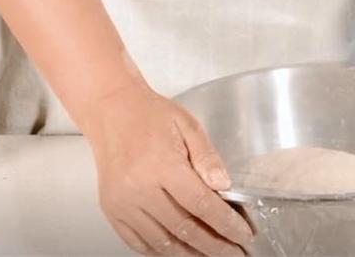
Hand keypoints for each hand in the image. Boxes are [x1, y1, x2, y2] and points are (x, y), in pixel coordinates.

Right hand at [81, 82, 252, 255]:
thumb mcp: (188, 125)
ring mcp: (122, 203)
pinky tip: (181, 251)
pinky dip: (162, 252)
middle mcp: (139, 188)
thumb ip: (207, 157)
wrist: (111, 111)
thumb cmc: (150, 115)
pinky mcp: (112, 210)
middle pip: (184, 228)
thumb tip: (224, 186)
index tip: (243, 235)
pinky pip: (138, 242)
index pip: (202, 204)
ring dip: (191, 254)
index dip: (226, 224)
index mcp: (162, 165)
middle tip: (234, 252)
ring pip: (162, 242)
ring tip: (212, 255)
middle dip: (215, 246)